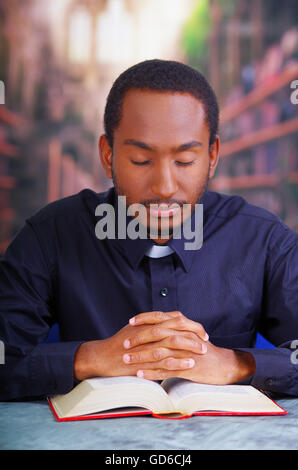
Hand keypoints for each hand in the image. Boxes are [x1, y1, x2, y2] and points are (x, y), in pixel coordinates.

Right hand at [74, 310, 207, 380]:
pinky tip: (190, 363)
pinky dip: (179, 360)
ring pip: (174, 341)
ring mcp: (146, 344)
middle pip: (177, 326)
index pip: (174, 317)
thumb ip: (150, 325)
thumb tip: (165, 323)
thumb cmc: (118, 345)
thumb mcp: (135, 329)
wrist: (102, 357)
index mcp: (148, 321)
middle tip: (206, 338)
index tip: (199, 329)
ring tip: (203, 350)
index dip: (189, 323)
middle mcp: (148, 329)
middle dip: (194, 331)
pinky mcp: (145, 359)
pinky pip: (165, 359)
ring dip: (190, 345)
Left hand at [125, 311, 255, 383]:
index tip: (130, 322)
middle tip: (124, 344)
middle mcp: (184, 336)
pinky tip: (140, 374)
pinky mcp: (189, 367)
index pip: (161, 317)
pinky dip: (152, 372)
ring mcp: (186, 352)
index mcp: (184, 326)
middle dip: (138, 338)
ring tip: (127, 360)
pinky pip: (167, 369)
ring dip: (141, 356)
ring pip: (159, 352)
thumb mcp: (191, 334)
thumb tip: (157, 325)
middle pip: (157, 334)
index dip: (145, 318)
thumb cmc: (204, 350)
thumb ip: (176, 328)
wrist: (225, 365)